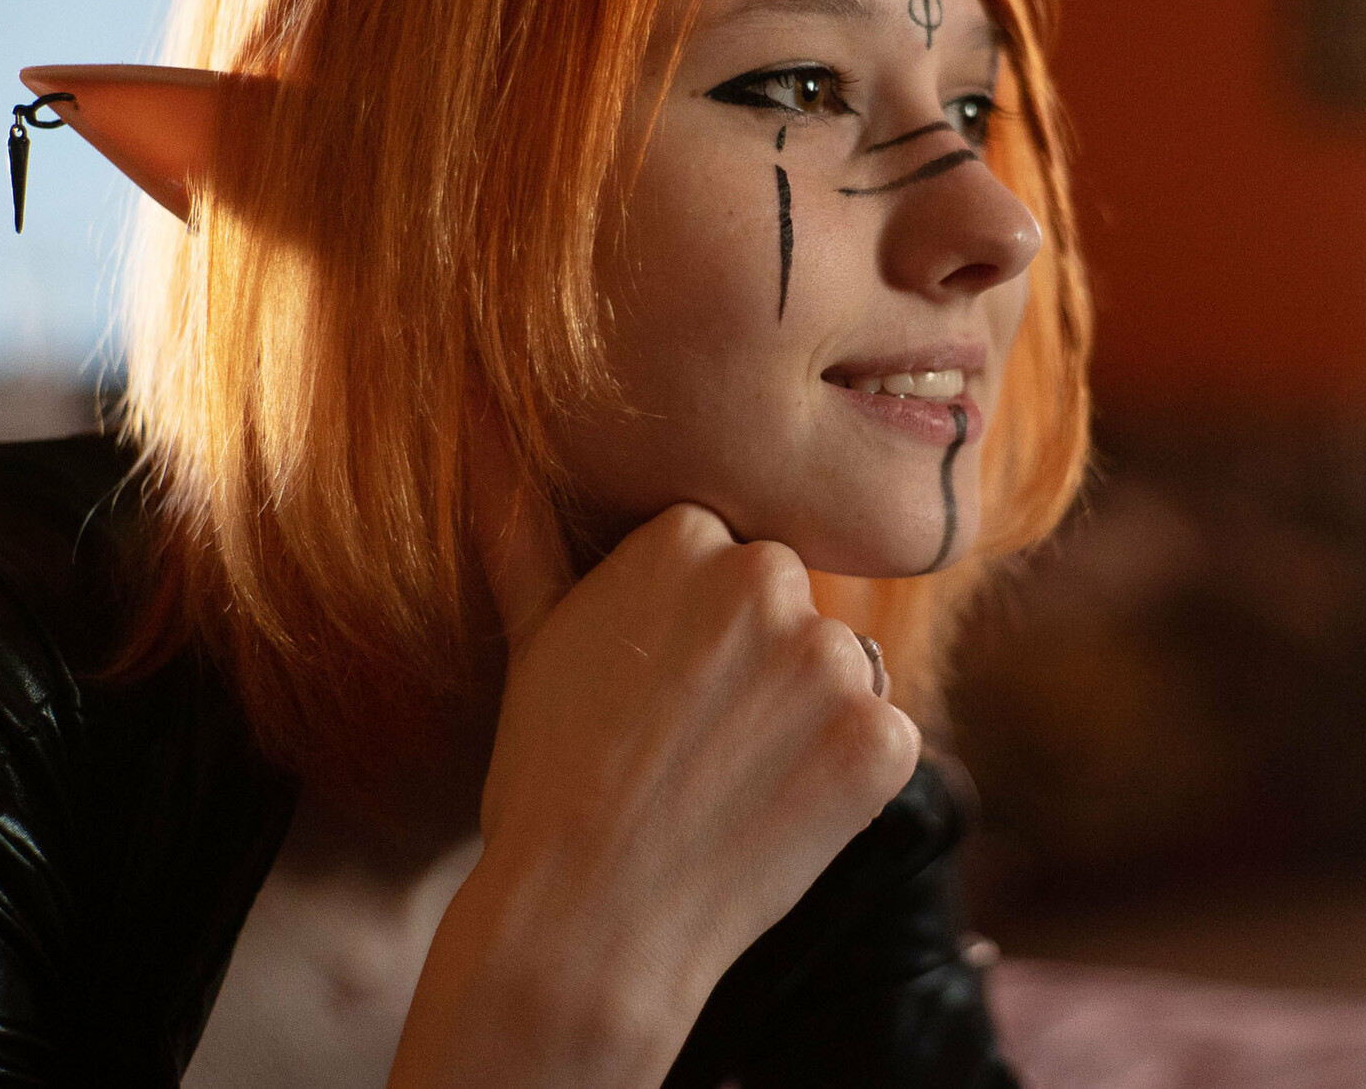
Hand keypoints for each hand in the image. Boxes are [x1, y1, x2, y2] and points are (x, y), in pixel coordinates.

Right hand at [388, 420, 921, 1088]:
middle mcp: (767, 576)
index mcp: (686, 535)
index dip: (698, 638)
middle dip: (763, 669)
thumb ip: (526, 539)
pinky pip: (883, 741)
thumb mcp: (531, 645)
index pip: (727, 560)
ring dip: (809, 724)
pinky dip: (849, 784)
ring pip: (841, 674)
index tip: (660, 694)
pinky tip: (781, 818)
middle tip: (697, 747)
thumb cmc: (548, 783)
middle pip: (792, 609)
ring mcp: (831, 656)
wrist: (584, 923)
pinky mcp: (881, 736)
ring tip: (731, 786)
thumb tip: (482, 443)